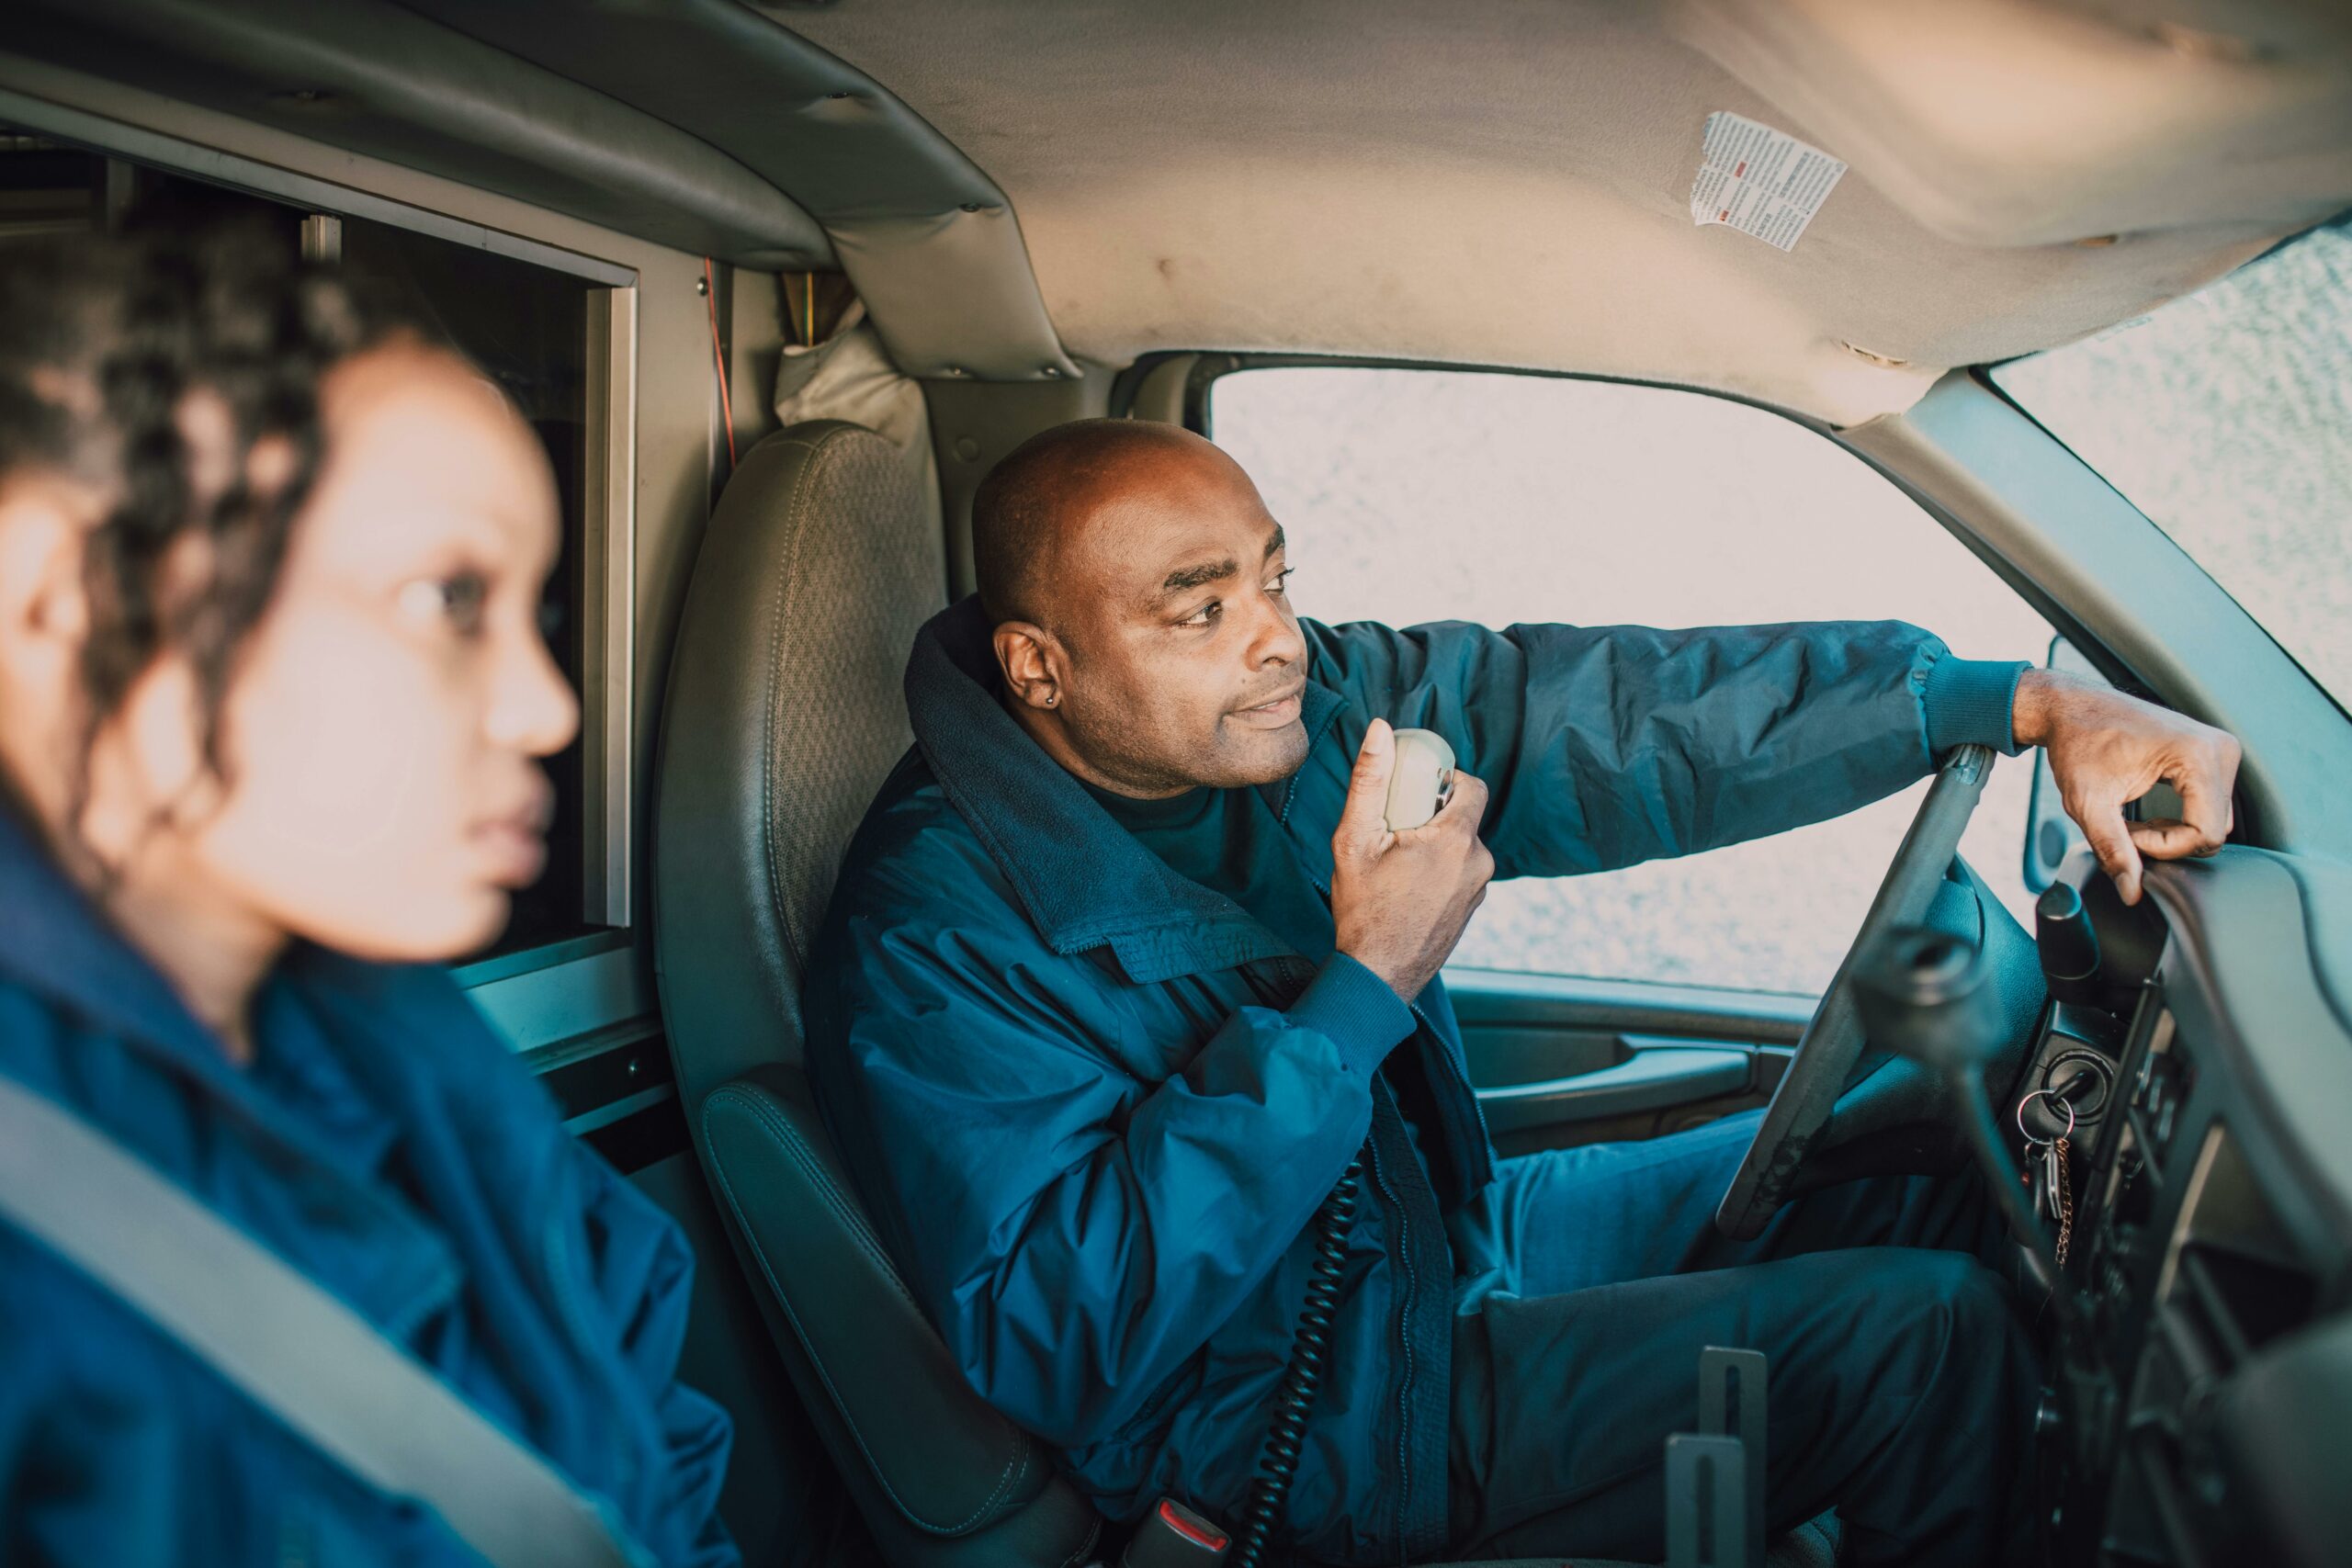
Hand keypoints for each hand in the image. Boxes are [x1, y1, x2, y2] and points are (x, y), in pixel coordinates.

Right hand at [1330, 719, 1494, 999]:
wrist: (1378, 976)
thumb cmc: (1364, 910)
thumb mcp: (1355, 839)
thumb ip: (1370, 780)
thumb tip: (1381, 730)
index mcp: (1456, 840)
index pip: (1470, 785)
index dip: (1443, 779)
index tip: (1413, 790)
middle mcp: (1479, 863)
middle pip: (1463, 815)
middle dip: (1430, 813)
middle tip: (1393, 830)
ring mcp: (1479, 890)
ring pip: (1460, 845)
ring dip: (1433, 843)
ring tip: (1396, 864)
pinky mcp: (1471, 909)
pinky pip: (1460, 871)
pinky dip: (1438, 869)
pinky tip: (1406, 887)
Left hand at [2015, 669, 2241, 905]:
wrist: (2073, 709)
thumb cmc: (2078, 745)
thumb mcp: (2088, 802)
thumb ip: (2112, 849)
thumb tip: (2131, 893)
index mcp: (2199, 754)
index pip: (2205, 834)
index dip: (2164, 848)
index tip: (2125, 835)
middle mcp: (2221, 749)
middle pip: (2213, 830)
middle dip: (2168, 842)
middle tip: (2124, 830)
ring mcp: (2221, 751)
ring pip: (2213, 822)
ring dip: (2173, 834)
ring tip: (2130, 821)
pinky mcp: (2213, 756)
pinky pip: (2210, 807)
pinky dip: (2179, 820)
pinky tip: (2146, 813)